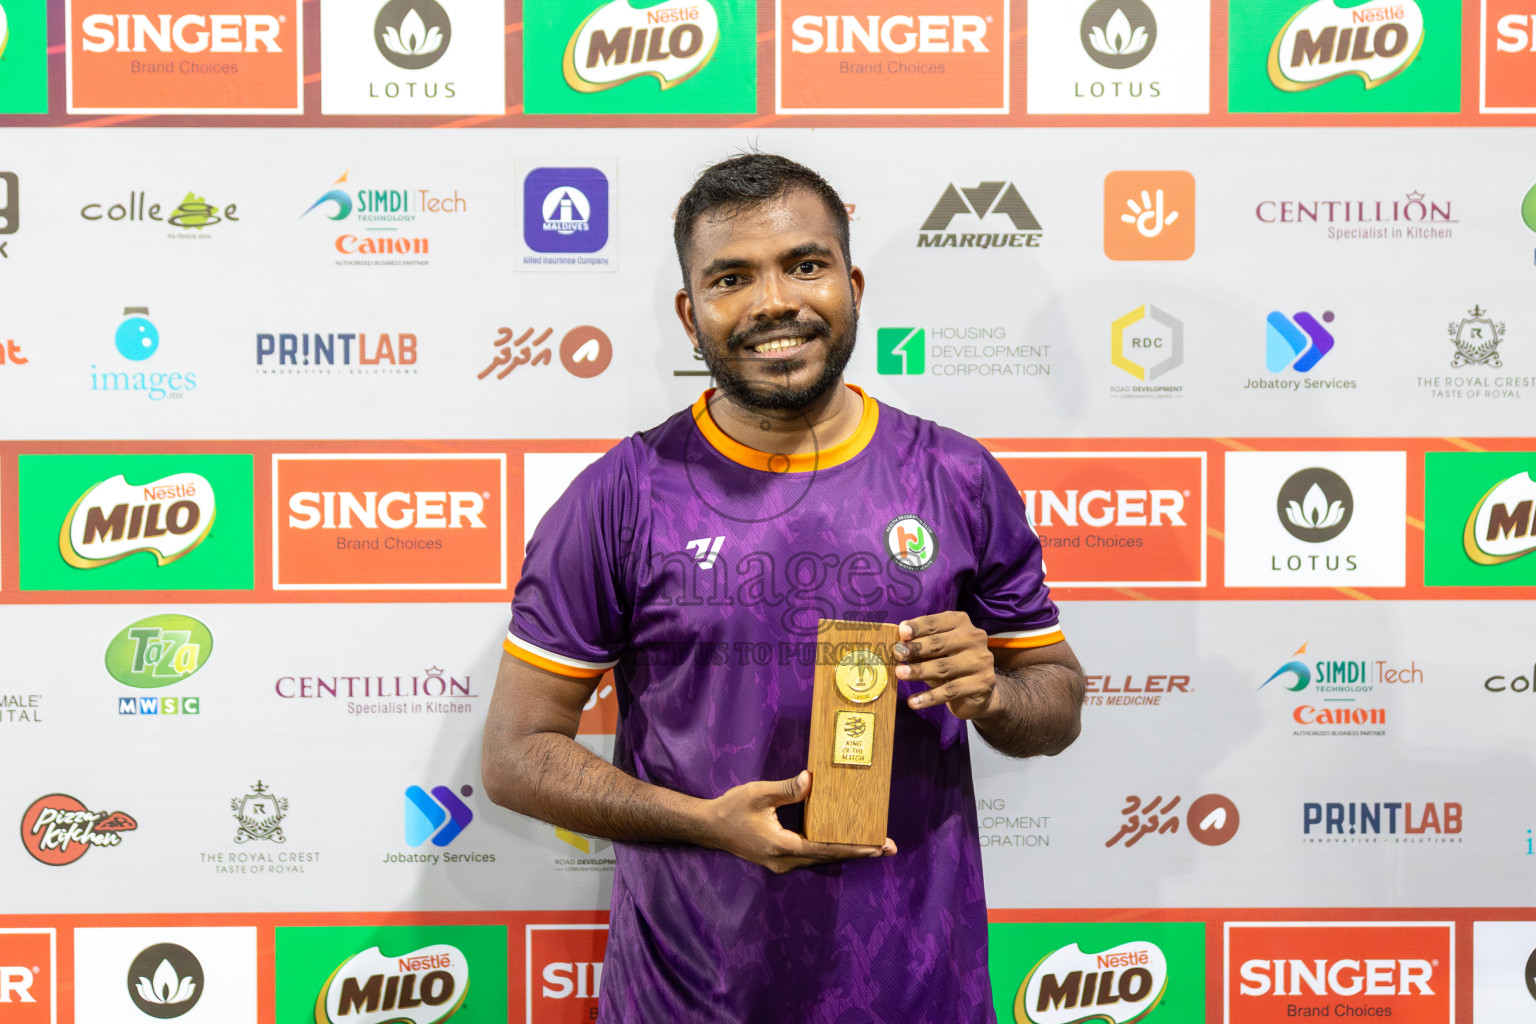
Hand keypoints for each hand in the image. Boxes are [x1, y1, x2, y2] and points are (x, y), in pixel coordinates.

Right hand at [702, 771, 896, 874]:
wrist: (710, 827)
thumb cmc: (732, 808)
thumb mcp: (758, 793)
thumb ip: (787, 788)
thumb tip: (812, 779)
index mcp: (782, 846)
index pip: (825, 849)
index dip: (853, 847)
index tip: (877, 846)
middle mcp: (785, 860)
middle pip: (829, 857)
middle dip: (859, 852)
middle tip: (888, 847)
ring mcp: (783, 863)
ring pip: (822, 858)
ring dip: (847, 852)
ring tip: (875, 846)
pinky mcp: (781, 858)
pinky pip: (812, 855)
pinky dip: (831, 849)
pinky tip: (845, 842)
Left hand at [894, 611, 995, 719]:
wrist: (977, 692)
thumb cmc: (949, 664)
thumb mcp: (935, 652)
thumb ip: (921, 645)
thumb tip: (899, 644)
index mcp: (961, 623)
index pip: (936, 623)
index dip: (918, 627)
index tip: (901, 632)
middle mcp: (974, 638)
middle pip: (940, 643)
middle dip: (916, 649)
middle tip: (897, 655)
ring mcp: (981, 661)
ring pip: (944, 667)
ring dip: (919, 671)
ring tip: (900, 674)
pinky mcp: (982, 683)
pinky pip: (951, 691)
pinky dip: (929, 697)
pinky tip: (913, 702)